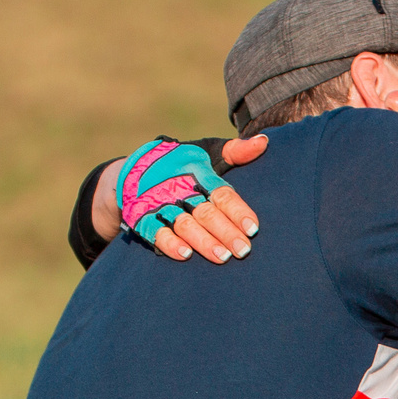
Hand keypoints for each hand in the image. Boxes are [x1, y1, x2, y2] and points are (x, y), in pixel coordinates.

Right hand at [96, 135, 265, 261]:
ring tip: (222, 257)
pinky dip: (169, 242)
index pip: (221, 193)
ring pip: (184, 224)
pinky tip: (185, 254)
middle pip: (206, 213)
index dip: (237, 211)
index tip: (253, 228)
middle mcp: (180, 188)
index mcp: (198, 173)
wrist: (133, 168)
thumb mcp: (206, 152)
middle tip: (243, 250)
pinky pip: (155, 231)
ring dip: (203, 242)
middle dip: (225, 232)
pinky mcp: (142, 216)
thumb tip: (264, 141)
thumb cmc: (180, 163)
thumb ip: (234, 151)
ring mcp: (160, 203)